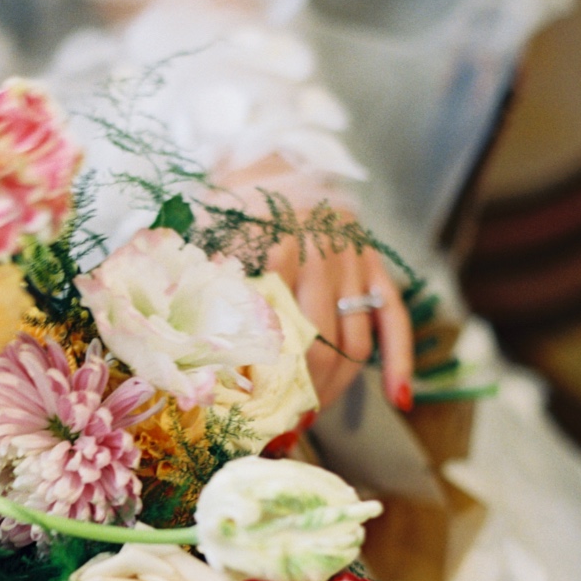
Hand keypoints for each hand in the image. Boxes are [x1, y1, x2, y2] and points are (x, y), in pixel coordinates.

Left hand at [214, 157, 413, 413]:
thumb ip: (197, 283)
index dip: (263, 382)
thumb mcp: (202, 235)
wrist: (269, 154)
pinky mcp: (375, 262)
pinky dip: (398, 359)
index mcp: (274, 242)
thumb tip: (182, 346)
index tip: (249, 417)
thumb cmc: (227, 205)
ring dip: (335, 388)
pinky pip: (395, 317)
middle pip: (320, 345)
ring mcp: (354, 257)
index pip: (274, 332)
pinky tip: (399, 398)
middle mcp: (322, 250)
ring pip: (355, 342)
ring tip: (310, 419)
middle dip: (302, 394)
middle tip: (281, 427)